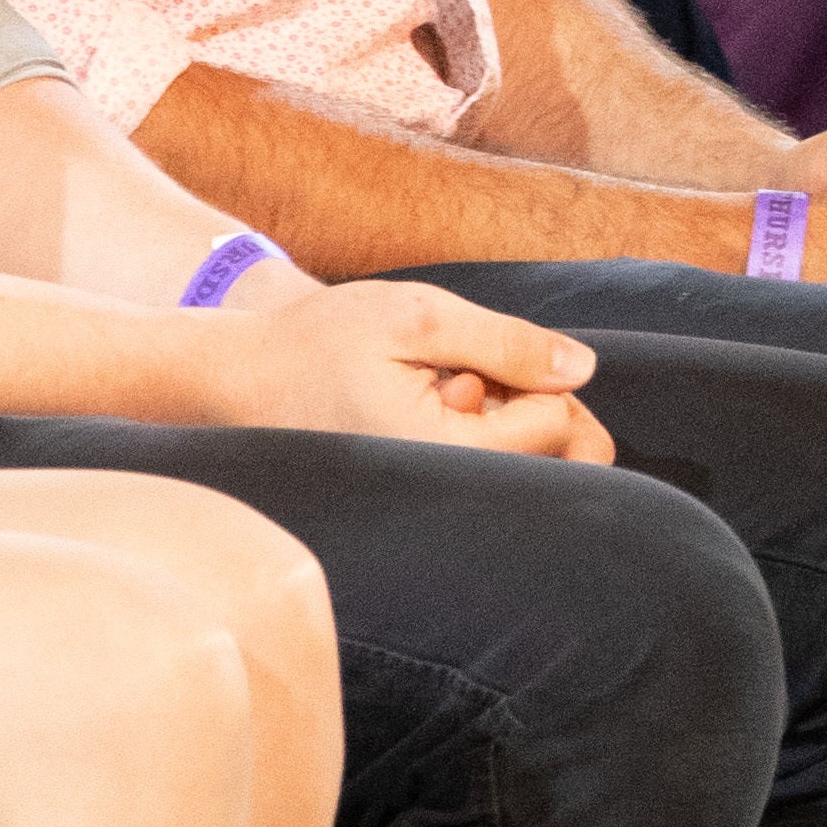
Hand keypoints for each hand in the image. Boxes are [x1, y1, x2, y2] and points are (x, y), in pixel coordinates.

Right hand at [200, 268, 612, 461]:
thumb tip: (582, 370)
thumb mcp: (418, 317)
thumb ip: (505, 342)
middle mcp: (449, 502)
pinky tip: (430, 408)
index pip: (558, 427)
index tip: (473, 358)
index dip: (535, 373)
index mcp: (447, 463)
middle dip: (534, 404)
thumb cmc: (324, 343)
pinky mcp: (428, 500)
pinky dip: (478, 430)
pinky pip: (488, 470)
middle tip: (465, 373)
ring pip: (527, 466)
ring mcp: (439, 508)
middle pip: (559, 463)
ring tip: (440, 388)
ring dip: (503, 416)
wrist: (244, 383)